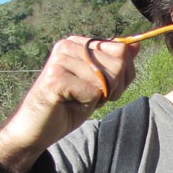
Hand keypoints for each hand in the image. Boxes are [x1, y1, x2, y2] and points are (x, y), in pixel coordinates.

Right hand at [0, 36, 138, 172]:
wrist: (36, 129)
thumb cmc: (68, 107)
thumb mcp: (98, 85)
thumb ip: (115, 65)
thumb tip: (136, 45)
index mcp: (78, 44)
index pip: (122, 50)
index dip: (124, 75)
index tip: (108, 89)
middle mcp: (67, 46)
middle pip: (119, 63)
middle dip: (115, 88)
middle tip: (93, 98)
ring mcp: (60, 60)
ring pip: (107, 79)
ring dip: (100, 98)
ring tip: (78, 100)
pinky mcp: (56, 78)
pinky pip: (93, 92)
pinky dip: (88, 104)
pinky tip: (70, 104)